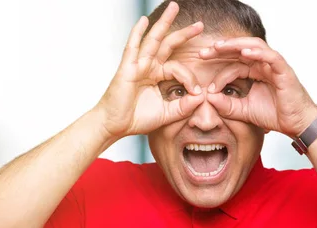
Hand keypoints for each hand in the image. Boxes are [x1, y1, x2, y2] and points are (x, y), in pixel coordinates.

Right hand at [95, 2, 204, 138]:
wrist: (115, 126)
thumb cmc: (137, 119)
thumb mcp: (167, 114)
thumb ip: (184, 106)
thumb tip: (201, 97)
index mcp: (158, 75)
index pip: (179, 68)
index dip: (190, 78)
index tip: (197, 92)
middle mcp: (148, 67)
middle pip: (169, 44)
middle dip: (184, 33)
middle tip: (200, 24)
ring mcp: (137, 65)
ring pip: (153, 40)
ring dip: (164, 23)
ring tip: (174, 7)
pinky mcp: (127, 68)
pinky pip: (132, 47)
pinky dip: (137, 33)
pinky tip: (143, 20)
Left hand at [199, 38, 316, 136]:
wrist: (296, 125)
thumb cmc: (275, 115)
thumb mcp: (244, 111)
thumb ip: (227, 105)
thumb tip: (208, 98)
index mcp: (256, 72)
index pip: (234, 62)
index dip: (217, 65)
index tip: (203, 74)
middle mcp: (264, 65)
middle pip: (241, 49)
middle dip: (221, 49)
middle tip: (203, 52)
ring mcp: (274, 66)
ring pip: (254, 47)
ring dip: (236, 45)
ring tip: (220, 46)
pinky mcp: (284, 71)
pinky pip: (271, 56)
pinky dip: (258, 53)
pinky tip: (244, 52)